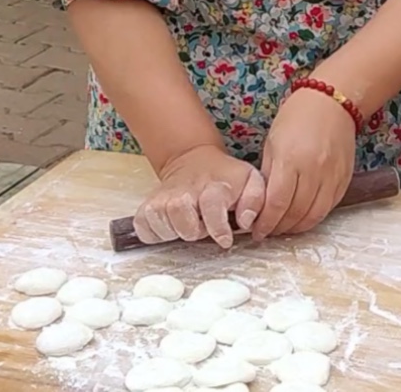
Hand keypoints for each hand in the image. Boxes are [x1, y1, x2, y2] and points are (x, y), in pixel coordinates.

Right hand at [134, 143, 265, 248]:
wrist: (194, 160)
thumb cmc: (226, 178)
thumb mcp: (251, 181)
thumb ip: (255, 200)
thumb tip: (246, 223)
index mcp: (214, 184)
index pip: (211, 204)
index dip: (217, 227)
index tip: (224, 240)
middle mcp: (185, 189)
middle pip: (180, 213)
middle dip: (193, 230)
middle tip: (202, 228)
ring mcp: (163, 197)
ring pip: (161, 222)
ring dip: (176, 232)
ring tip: (188, 225)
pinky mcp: (147, 206)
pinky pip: (144, 228)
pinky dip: (155, 234)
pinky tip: (171, 227)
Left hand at [251, 87, 356, 237]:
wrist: (332, 102)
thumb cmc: (297, 117)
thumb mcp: (273, 142)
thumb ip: (269, 175)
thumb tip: (262, 203)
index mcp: (291, 159)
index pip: (277, 203)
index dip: (265, 222)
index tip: (256, 230)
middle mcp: (314, 170)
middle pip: (296, 213)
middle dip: (278, 228)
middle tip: (267, 231)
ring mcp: (333, 175)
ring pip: (315, 215)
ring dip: (297, 227)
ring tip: (284, 228)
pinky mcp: (345, 178)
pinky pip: (329, 206)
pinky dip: (314, 216)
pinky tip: (303, 217)